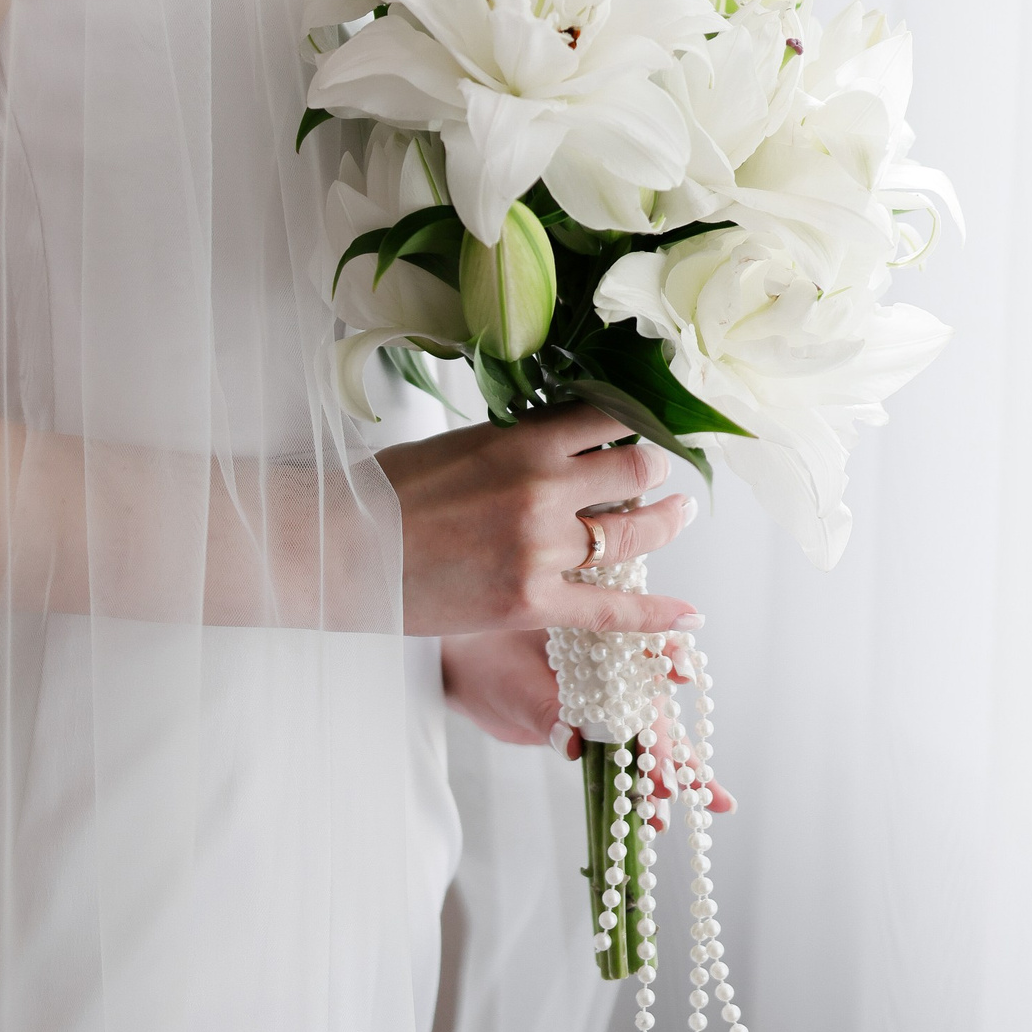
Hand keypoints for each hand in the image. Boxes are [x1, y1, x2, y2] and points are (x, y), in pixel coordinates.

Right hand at [379, 399, 701, 638]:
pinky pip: (613, 612)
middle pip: (633, 468)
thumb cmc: (387, 493)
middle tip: (664, 469)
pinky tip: (689, 616)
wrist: (342, 550)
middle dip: (656, 467)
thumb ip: (517, 442)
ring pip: (633, 533)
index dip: (638, 416)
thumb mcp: (458, 444)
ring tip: (680, 512)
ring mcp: (541, 549)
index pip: (606, 416)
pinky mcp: (532, 602)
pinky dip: (657, 615)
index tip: (652, 418)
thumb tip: (563, 437)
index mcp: (520, 440)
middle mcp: (542, 489)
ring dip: (667, 520)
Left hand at [440, 627, 737, 814]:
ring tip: (696, 806)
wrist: (459, 671)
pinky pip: (625, 759)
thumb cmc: (483, 658)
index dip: (668, 660)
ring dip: (671, 772)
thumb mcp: (510, 682)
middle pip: (653, 707)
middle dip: (670, 746)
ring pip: (649, 738)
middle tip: (673, 783)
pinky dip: (643, 787)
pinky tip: (661, 817)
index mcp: (598, 637)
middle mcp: (611, 669)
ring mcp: (606, 703)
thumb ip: (542, 709)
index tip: (680, 676)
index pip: (644, 647)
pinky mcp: (594, 733)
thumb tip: (572, 743)